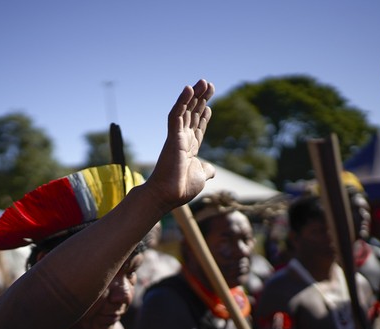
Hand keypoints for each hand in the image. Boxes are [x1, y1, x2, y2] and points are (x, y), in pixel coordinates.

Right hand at [147, 79, 214, 210]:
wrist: (168, 195)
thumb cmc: (181, 189)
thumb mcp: (200, 177)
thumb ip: (206, 169)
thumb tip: (212, 169)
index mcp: (190, 149)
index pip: (197, 127)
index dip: (203, 115)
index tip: (208, 105)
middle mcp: (183, 140)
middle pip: (193, 114)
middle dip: (201, 99)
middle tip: (209, 84)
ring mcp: (177, 137)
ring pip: (185, 110)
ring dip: (194, 95)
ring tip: (203, 81)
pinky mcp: (172, 137)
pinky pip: (176, 115)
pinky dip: (182, 101)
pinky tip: (189, 89)